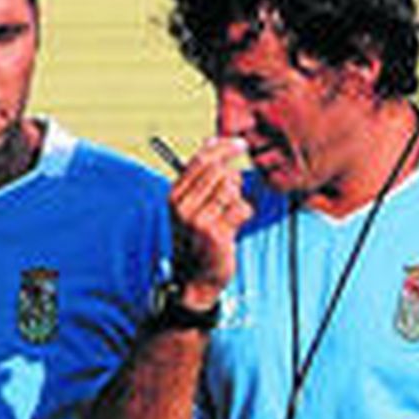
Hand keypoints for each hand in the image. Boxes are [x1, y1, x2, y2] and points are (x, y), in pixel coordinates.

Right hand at [168, 137, 250, 310]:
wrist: (197, 278)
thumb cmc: (198, 237)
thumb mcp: (193, 205)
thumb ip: (202, 176)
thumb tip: (213, 141)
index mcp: (174, 195)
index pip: (201, 160)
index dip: (223, 147)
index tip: (240, 143)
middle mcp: (182, 206)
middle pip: (219, 171)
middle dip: (233, 179)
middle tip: (232, 196)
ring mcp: (197, 219)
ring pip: (232, 189)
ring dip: (238, 200)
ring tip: (228, 217)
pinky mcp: (215, 233)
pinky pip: (242, 208)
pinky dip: (244, 216)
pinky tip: (233, 228)